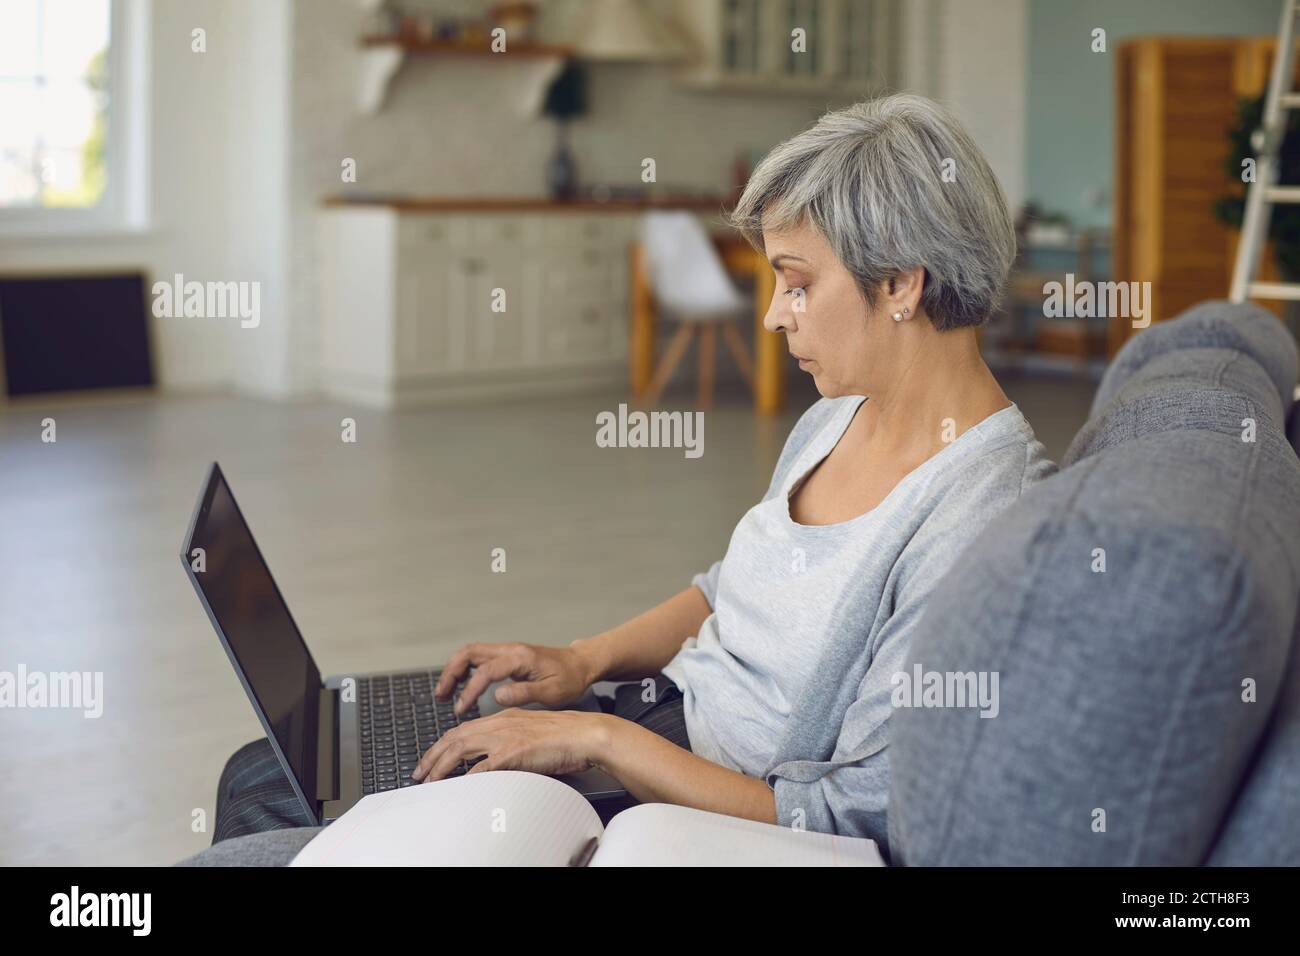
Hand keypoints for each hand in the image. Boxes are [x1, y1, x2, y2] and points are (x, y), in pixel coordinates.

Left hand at [411, 709, 612, 782]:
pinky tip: (458, 786)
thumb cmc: (566, 738)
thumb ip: (511, 743)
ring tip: (430, 780)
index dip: (443, 745)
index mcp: (504, 718)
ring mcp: (505, 737)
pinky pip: (482, 767)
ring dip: (441, 765)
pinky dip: (466, 777)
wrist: (585, 734)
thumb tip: (493, 762)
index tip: (431, 759)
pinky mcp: (513, 752)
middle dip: (432, 756)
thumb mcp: (531, 734)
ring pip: (461, 748)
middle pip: (454, 737)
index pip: (463, 730)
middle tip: (419, 772)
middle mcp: (500, 723)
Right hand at [435, 641, 598, 714]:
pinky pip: (479, 658)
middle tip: (441, 695)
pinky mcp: (508, 657)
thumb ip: (524, 693)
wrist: (581, 664)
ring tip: (445, 693)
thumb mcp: (553, 692)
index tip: (461, 709)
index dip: (470, 690)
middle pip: (469, 652)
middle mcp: (510, 650)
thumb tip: (497, 696)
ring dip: (455, 670)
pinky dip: (465, 669)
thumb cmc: (570, 679)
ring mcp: (507, 651)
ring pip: (471, 653)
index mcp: (520, 658)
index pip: (485, 671)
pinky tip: (462, 686)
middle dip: (451, 672)